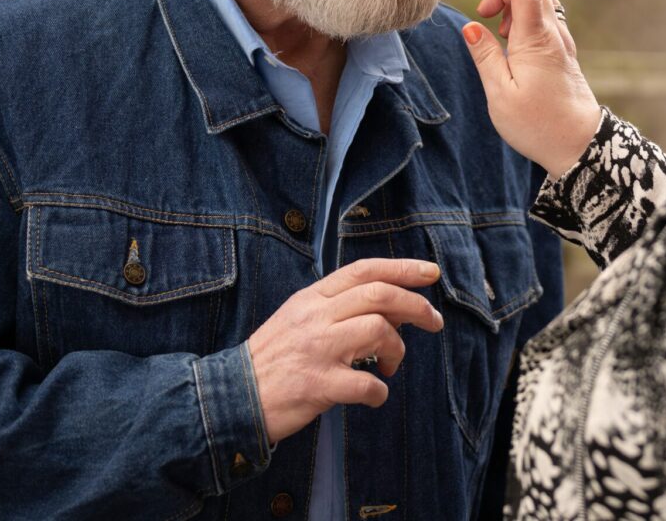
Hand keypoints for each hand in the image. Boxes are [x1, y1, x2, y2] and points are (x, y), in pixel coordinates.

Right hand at [248, 258, 443, 442]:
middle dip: (416, 306)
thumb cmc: (274, 360)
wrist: (231, 398)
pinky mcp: (316, 384)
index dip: (402, 268)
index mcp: (312, 298)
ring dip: (397, 349)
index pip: (363, 270)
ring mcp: (316, 349)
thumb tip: (397, 308)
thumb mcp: (301, 320)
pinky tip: (373, 395)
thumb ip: (342, 308)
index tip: (431, 272)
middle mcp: (315, 317)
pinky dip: (379, 391)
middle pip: (379, 295)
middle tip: (434, 323)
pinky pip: (366, 383)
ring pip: (378, 330)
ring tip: (391, 366)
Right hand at [461, 0, 602, 178]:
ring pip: (537, 2)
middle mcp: (553, 34)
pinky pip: (543, 19)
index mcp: (535, 40)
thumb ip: (485, 56)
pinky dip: (524, 21)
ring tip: (500, 41)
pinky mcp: (562, 51)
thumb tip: (471, 25)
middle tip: (484, 23)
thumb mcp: (500, 94)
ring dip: (512, 8)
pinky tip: (514, 49)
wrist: (580, 146)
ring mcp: (561, 41)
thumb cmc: (537, 125)